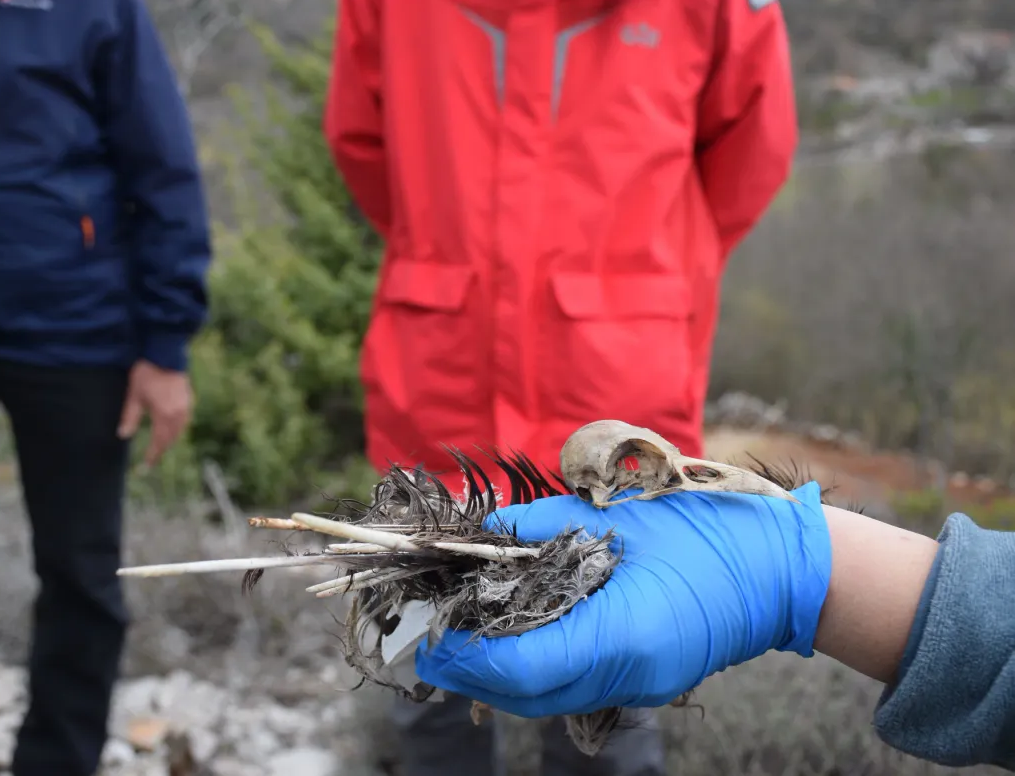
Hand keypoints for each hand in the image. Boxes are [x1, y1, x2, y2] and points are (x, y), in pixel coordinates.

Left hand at [117, 359, 193, 466]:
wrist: (165, 354)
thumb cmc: (147, 373)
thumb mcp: (134, 396)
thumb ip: (129, 417)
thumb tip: (122, 435)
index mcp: (164, 415)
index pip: (159, 442)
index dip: (153, 455)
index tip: (146, 466)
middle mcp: (178, 414)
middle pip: (171, 439)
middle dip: (161, 451)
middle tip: (151, 460)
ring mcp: (185, 407)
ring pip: (179, 432)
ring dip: (169, 441)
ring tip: (159, 448)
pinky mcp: (188, 400)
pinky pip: (183, 422)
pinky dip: (176, 430)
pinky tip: (170, 430)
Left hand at [414, 483, 831, 716]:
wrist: (784, 570)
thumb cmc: (708, 531)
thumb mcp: (622, 516)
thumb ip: (545, 524)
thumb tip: (489, 527)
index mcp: (622, 635)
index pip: (521, 666)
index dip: (467, 655)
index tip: (432, 632)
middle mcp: (628, 675)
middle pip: (527, 696)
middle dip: (472, 673)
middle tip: (432, 641)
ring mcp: (640, 687)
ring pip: (548, 700)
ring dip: (500, 677)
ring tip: (464, 638)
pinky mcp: (646, 683)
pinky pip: (574, 688)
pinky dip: (536, 671)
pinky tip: (517, 637)